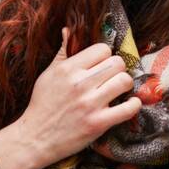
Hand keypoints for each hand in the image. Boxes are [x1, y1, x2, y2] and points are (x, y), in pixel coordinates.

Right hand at [0, 28, 141, 168]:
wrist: (35, 138)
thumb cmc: (42, 104)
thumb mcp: (48, 75)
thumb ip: (62, 52)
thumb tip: (68, 30)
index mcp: (68, 69)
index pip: (103, 49)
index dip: (105, 56)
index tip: (101, 65)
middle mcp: (80, 84)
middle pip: (117, 62)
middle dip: (117, 69)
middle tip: (111, 78)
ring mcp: (90, 104)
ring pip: (125, 81)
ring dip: (125, 85)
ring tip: (118, 90)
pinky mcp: (98, 123)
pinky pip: (129, 108)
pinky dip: (133, 105)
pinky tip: (128, 104)